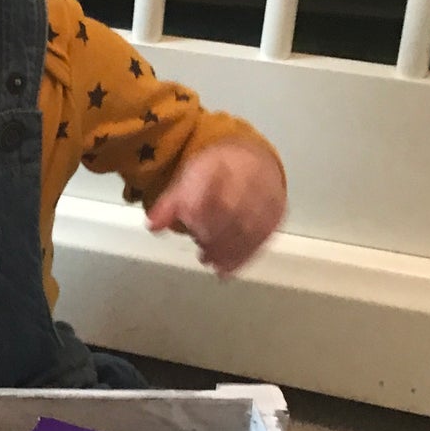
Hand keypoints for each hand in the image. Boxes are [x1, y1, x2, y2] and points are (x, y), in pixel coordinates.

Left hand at [146, 139, 285, 276]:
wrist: (254, 162)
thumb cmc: (217, 173)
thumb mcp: (188, 178)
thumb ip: (169, 204)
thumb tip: (153, 225)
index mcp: (225, 163)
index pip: (213, 187)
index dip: (200, 208)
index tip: (189, 224)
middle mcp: (250, 177)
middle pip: (235, 210)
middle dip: (214, 235)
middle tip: (200, 250)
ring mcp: (267, 196)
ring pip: (250, 227)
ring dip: (227, 250)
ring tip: (209, 260)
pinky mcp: (276, 215)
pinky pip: (262, 238)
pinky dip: (242, 257)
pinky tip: (225, 269)